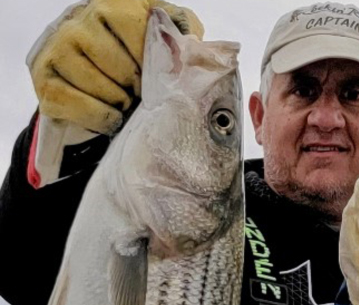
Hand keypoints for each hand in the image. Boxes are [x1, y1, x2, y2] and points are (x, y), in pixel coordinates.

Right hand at [30, 0, 203, 133]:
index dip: (156, 65)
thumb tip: (191, 45)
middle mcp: (79, 21)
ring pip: (103, 90)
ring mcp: (57, 48)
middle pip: (123, 69)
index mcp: (113, 6)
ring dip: (120, 103)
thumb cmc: (134, 53)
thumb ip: (182, 32)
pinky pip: (80, 107)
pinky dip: (102, 118)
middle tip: (140, 91)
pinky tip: (110, 113)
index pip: (142, 37)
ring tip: (124, 99)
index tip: (158, 75)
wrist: (91, 72)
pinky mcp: (44, 78)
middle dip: (138, 88)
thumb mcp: (163, 36)